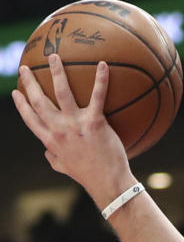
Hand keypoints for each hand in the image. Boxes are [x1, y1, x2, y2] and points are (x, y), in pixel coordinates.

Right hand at [13, 55, 133, 205]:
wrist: (108, 184)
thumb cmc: (88, 176)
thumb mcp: (64, 168)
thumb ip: (53, 158)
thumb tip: (46, 152)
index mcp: (51, 141)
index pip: (30, 119)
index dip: (21, 105)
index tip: (16, 92)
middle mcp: (59, 130)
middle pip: (39, 101)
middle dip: (30, 82)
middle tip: (25, 68)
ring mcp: (76, 125)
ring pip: (61, 91)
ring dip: (56, 71)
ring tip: (53, 57)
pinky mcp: (94, 123)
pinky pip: (97, 96)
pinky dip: (101, 79)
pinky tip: (104, 64)